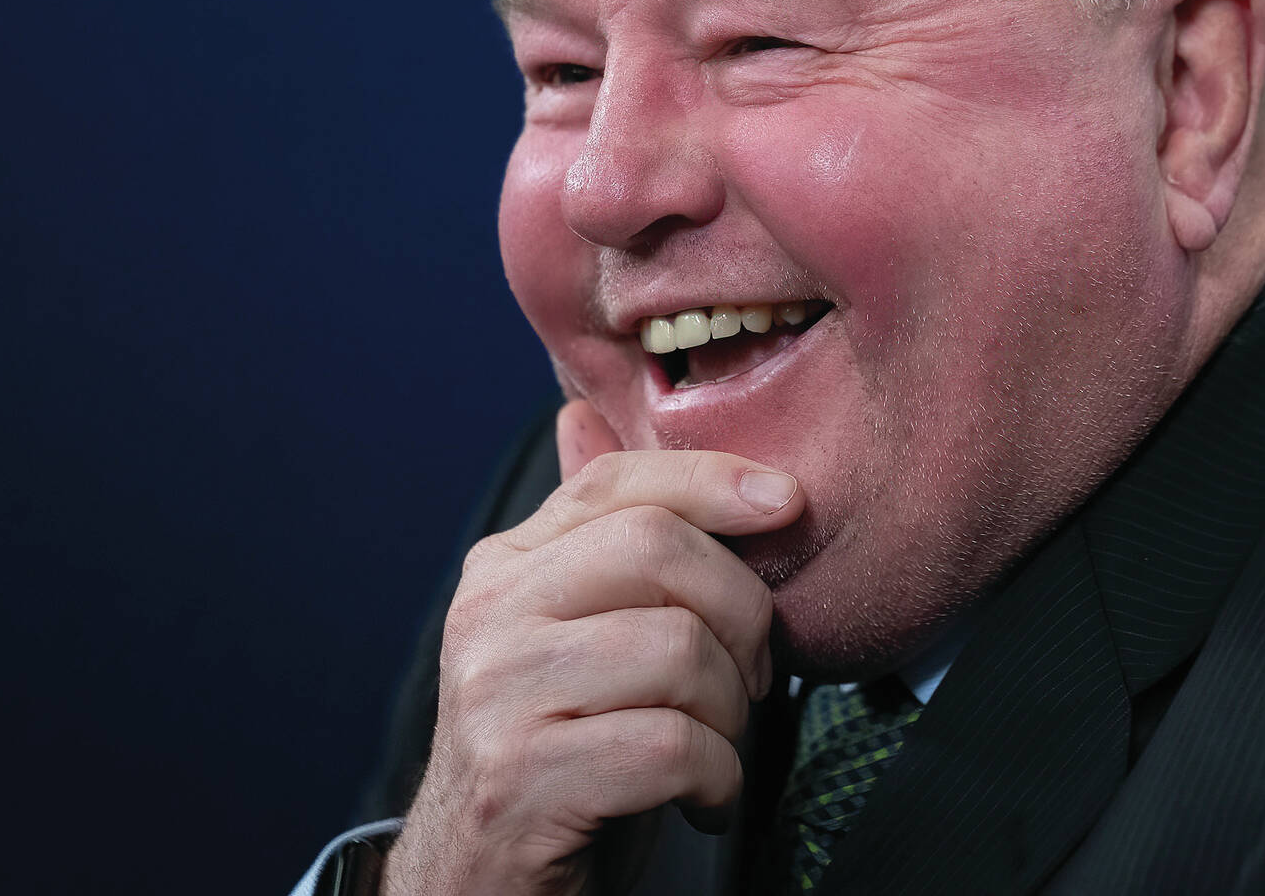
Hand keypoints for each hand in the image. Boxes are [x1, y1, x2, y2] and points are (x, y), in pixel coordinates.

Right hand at [382, 400, 803, 894]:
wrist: (476, 883)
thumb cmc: (556, 750)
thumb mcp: (572, 636)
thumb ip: (592, 539)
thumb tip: (582, 415)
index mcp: (505, 568)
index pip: (616, 483)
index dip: (713, 479)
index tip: (788, 502)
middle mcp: (488, 617)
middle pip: (659, 551)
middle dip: (742, 613)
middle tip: (754, 675)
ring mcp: (497, 696)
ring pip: (678, 651)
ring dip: (733, 711)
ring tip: (718, 745)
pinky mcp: (521, 779)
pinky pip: (669, 746)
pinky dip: (717, 778)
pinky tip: (703, 798)